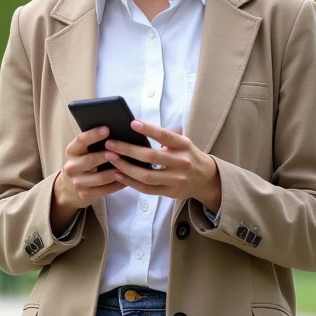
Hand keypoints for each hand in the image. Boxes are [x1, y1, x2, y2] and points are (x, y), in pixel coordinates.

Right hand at [53, 126, 125, 214]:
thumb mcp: (81, 153)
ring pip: (102, 176)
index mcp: (71, 152)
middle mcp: (72, 167)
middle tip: (123, 150)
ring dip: (117, 171)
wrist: (69, 189)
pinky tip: (128, 178)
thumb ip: (93, 144)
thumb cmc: (82, 165)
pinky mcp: (86, 194)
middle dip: (108, 155)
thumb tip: (116, 133)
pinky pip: (107, 189)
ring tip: (131, 165)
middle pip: (92, 159)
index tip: (107, 129)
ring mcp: (78, 182)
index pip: (81, 140)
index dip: (94, 135)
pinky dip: (119, 183)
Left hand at [102, 122, 220, 207]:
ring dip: (125, 167)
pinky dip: (130, 182)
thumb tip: (136, 128)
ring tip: (110, 158)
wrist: (205, 179)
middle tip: (110, 144)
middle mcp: (181, 162)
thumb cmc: (187, 155)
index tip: (132, 123)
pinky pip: (146, 189)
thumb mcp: (182, 143)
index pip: (165, 136)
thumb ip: (164, 138)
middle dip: (127, 150)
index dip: (149, 130)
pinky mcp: (170, 192)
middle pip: (151, 157)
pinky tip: (118, 174)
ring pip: (146, 176)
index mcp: (183, 145)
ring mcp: (176, 179)